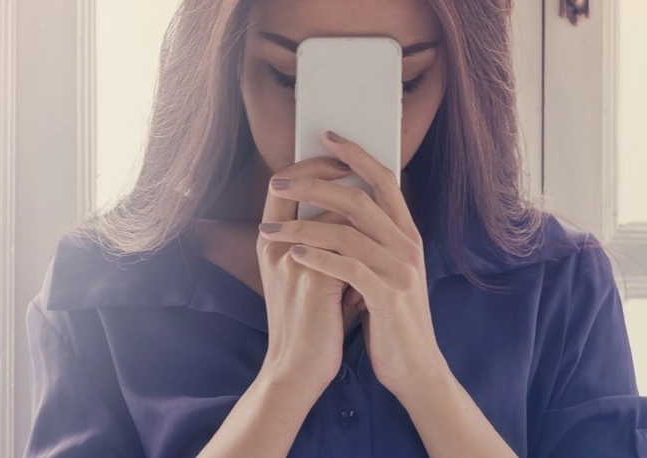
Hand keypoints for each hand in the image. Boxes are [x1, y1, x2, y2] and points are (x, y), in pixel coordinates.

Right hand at [256, 156, 355, 391]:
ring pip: (331, 212)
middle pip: (300, 186)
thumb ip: (320, 244)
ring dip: (354, 203)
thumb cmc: (310, 321)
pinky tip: (377, 236)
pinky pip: (345, 240)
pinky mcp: (315, 279)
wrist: (298, 368)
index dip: (308, 167)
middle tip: (353, 158)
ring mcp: (293, 260)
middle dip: (331, 168)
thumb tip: (350, 212)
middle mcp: (274, 246)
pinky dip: (363, 237)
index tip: (335, 156)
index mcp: (269, 244)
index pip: (282, 185)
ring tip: (372, 195)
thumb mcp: (307, 274)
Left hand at [259, 131, 446, 396]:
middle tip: (279, 181)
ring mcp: (400, 270)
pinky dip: (318, 260)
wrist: (416, 367)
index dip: (357, 155)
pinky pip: (348, 269)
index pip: (384, 180)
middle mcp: (407, 245)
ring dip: (303, 228)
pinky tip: (293, 258)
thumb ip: (368, 241)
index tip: (328, 136)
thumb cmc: (392, 317)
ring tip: (270, 231)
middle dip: (315, 186)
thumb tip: (333, 211)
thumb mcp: (385, 272)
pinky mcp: (388, 296)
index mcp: (406, 235)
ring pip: (347, 233)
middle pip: (360, 199)